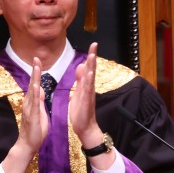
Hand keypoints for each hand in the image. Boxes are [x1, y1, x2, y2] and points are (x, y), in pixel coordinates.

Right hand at [3, 59, 48, 172]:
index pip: (35, 84)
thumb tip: (40, 89)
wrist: (28, 144)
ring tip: (36, 67)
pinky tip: (37, 87)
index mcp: (32, 102)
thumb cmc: (36, 129)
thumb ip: (39, 100)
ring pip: (32, 91)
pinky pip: (34, 104)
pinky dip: (35, 95)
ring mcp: (29, 109)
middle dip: (34, 71)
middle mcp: (28, 103)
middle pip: (32, 84)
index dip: (37, 72)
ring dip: (34, 79)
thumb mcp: (40, 111)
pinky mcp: (32, 116)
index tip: (38, 61)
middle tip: (36, 58)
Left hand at [69, 43, 113, 168]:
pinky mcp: (86, 102)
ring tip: (93, 55)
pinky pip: (88, 90)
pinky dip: (89, 81)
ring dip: (92, 67)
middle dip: (93, 57)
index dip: (90, 56)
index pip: (89, 68)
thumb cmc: (81, 111)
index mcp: (86, 86)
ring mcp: (89, 95)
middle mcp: (89, 88)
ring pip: (91, 78)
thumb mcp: (79, 92)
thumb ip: (81, 80)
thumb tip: (82, 66)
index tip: (93, 45)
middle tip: (95, 44)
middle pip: (92, 69)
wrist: (85, 127)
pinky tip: (90, 74)